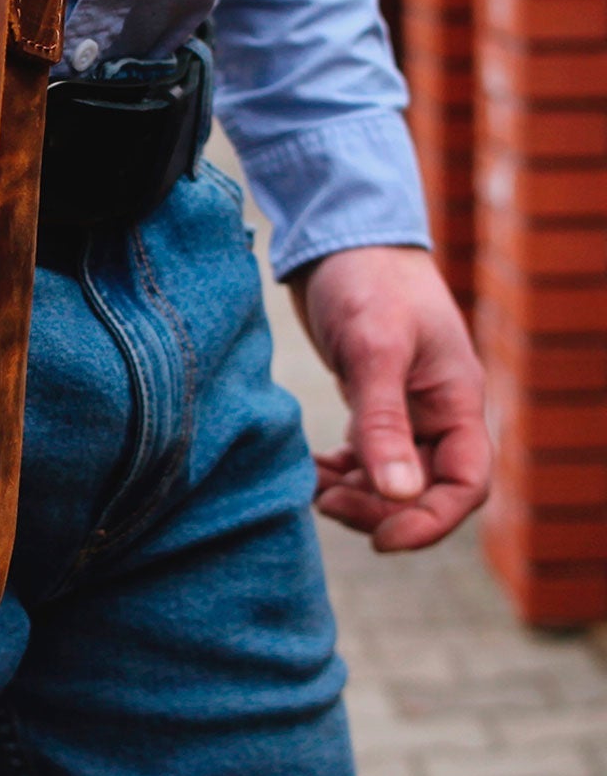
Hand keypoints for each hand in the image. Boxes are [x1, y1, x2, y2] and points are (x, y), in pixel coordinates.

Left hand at [287, 246, 490, 552]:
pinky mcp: (371, 399)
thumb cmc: (367, 281)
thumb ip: (384, 422)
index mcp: (457, 401)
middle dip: (380, 509)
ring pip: (392, 477)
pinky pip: (366, 454)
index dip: (430, 522)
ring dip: (356, 494)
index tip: (379, 540)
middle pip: (426, 489)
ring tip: (312, 489)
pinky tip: (310, 469)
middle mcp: (437, 410)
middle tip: (325, 506)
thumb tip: (401, 495)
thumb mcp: (374, 349)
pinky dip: (342, 471)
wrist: (342, 235)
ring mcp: (406, 406)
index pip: (465, 484)